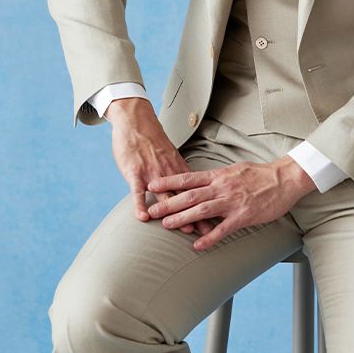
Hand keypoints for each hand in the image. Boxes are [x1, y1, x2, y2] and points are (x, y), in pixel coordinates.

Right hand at [105, 97, 215, 236]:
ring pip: (166, 197)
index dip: (207, 205)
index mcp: (178, 167)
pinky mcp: (135, 172)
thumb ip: (178, 172)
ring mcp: (152, 173)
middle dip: (198, 215)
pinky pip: (138, 191)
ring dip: (177, 213)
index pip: (196, 191)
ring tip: (184, 229)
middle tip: (209, 231)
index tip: (218, 218)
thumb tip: (189, 186)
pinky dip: (140, 204)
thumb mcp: (169, 155)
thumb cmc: (151, 139)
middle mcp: (169, 171)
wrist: (136, 121)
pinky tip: (143, 217)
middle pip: (186, 197)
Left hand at [146, 156, 315, 250]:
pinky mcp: (243, 216)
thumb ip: (217, 177)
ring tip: (167, 226)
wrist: (284, 179)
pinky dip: (209, 237)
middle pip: (191, 195)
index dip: (169, 182)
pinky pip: (223, 229)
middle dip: (169, 203)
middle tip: (152, 211)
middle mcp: (222, 187)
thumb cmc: (259, 174)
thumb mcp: (234, 169)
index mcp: (219, 175)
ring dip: (183, 218)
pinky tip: (197, 246)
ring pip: (202, 210)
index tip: (152, 185)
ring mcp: (232, 202)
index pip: (188, 177)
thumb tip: (200, 181)